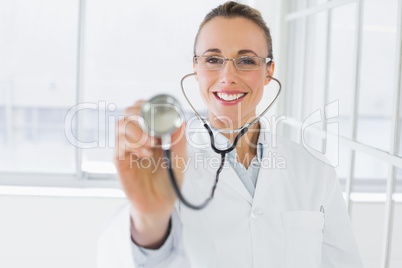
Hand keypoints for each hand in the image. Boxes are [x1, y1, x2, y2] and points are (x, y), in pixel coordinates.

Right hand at [115, 100, 186, 247]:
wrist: (161, 204)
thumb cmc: (169, 179)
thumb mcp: (180, 159)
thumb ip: (179, 141)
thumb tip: (181, 120)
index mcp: (151, 132)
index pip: (142, 108)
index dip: (148, 105)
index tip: (162, 112)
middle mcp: (136, 137)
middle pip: (129, 112)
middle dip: (141, 114)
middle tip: (155, 126)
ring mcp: (127, 148)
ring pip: (121, 125)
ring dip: (137, 130)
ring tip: (152, 144)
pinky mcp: (120, 162)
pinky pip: (120, 145)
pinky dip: (133, 145)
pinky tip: (146, 154)